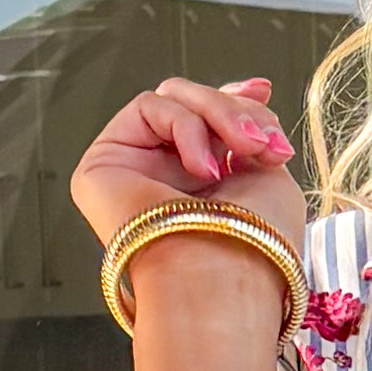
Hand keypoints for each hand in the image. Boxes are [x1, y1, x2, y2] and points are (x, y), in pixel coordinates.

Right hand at [70, 72, 308, 320]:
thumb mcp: (268, 173)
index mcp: (200, 185)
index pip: (207, 121)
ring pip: (173, 99)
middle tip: (262, 141)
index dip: (234, 99)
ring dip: (218, 115)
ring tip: (246, 150)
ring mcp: (131, 168)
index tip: (262, 91)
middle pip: (193, 104)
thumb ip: (252, 131)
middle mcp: (162, 177)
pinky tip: (203, 170)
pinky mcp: (103, 163)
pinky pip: (148, 107)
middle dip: (234, 112)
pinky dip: (186, 127)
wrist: (224, 278)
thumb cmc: (257, 242)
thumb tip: (253, 92)